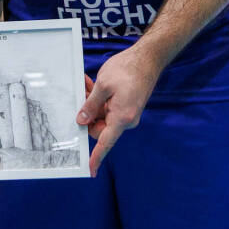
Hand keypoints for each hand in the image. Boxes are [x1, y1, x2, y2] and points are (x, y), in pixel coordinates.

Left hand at [76, 45, 163, 174]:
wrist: (147, 59)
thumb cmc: (127, 70)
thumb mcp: (103, 86)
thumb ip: (90, 105)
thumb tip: (81, 122)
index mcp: (121, 118)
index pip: (105, 143)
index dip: (96, 157)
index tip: (89, 169)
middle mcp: (125, 120)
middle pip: (98, 128)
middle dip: (87, 114)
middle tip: (82, 93)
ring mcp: (126, 114)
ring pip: (101, 117)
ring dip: (91, 104)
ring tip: (88, 85)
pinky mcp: (126, 107)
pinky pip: (107, 110)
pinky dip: (99, 100)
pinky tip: (94, 85)